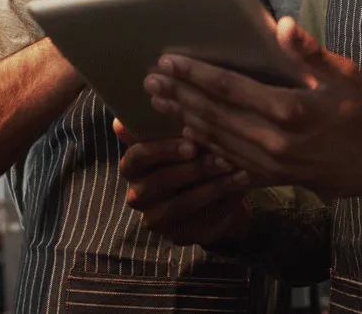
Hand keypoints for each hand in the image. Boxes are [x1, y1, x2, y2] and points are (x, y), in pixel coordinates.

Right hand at [113, 118, 252, 246]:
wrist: (210, 188)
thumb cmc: (190, 153)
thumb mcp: (178, 136)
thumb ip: (160, 126)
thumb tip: (121, 123)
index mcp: (133, 166)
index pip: (138, 158)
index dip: (163, 151)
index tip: (192, 145)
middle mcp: (139, 196)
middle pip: (161, 183)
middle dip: (195, 170)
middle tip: (223, 159)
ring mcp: (158, 220)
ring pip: (182, 206)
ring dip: (214, 189)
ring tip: (240, 174)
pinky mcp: (180, 237)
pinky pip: (200, 225)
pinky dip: (223, 208)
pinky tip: (240, 193)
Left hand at [143, 17, 361, 202]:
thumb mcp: (344, 74)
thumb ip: (308, 51)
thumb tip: (281, 25)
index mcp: (288, 110)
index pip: (228, 88)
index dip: (194, 73)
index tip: (168, 60)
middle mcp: (273, 140)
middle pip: (212, 114)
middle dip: (178, 94)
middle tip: (150, 79)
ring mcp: (269, 163)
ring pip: (214, 138)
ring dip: (183, 118)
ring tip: (158, 102)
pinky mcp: (271, 177)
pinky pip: (228, 160)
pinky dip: (203, 144)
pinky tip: (186, 133)